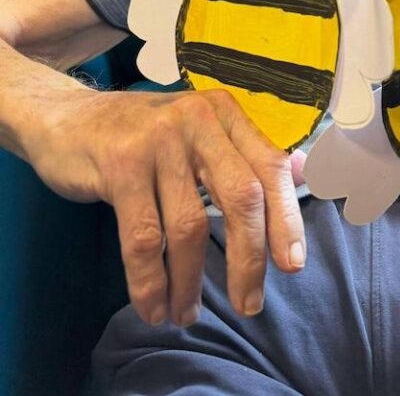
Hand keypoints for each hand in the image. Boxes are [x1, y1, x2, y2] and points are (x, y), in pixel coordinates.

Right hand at [26, 87, 304, 326]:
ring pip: (190, 226)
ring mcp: (158, 140)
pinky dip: (150, 281)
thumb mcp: (198, 130)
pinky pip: (143, 238)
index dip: (286, 218)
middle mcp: (198, 120)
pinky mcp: (121, 164)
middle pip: (241, 196)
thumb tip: (305, 173)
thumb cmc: (142, 133)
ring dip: (190, 282)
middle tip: (249, 303)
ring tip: (186, 314)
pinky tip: (154, 305)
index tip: (292, 264)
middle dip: (249, 258)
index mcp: (224, 113)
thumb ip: (245, 153)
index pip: (270, 166)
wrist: (68, 117)